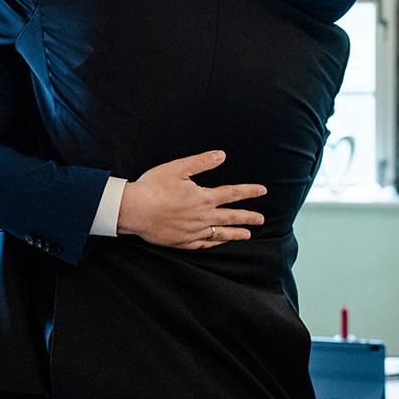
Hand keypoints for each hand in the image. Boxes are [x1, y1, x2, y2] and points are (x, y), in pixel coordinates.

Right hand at [117, 150, 265, 248]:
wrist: (135, 210)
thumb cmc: (153, 187)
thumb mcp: (178, 168)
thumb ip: (201, 162)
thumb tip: (221, 155)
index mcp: (204, 197)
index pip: (232, 193)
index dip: (249, 191)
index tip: (263, 191)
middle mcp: (203, 216)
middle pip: (231, 217)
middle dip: (248, 217)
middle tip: (261, 219)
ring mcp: (193, 231)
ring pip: (220, 233)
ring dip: (235, 233)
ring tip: (248, 235)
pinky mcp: (182, 241)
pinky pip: (204, 243)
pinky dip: (214, 242)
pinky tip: (218, 242)